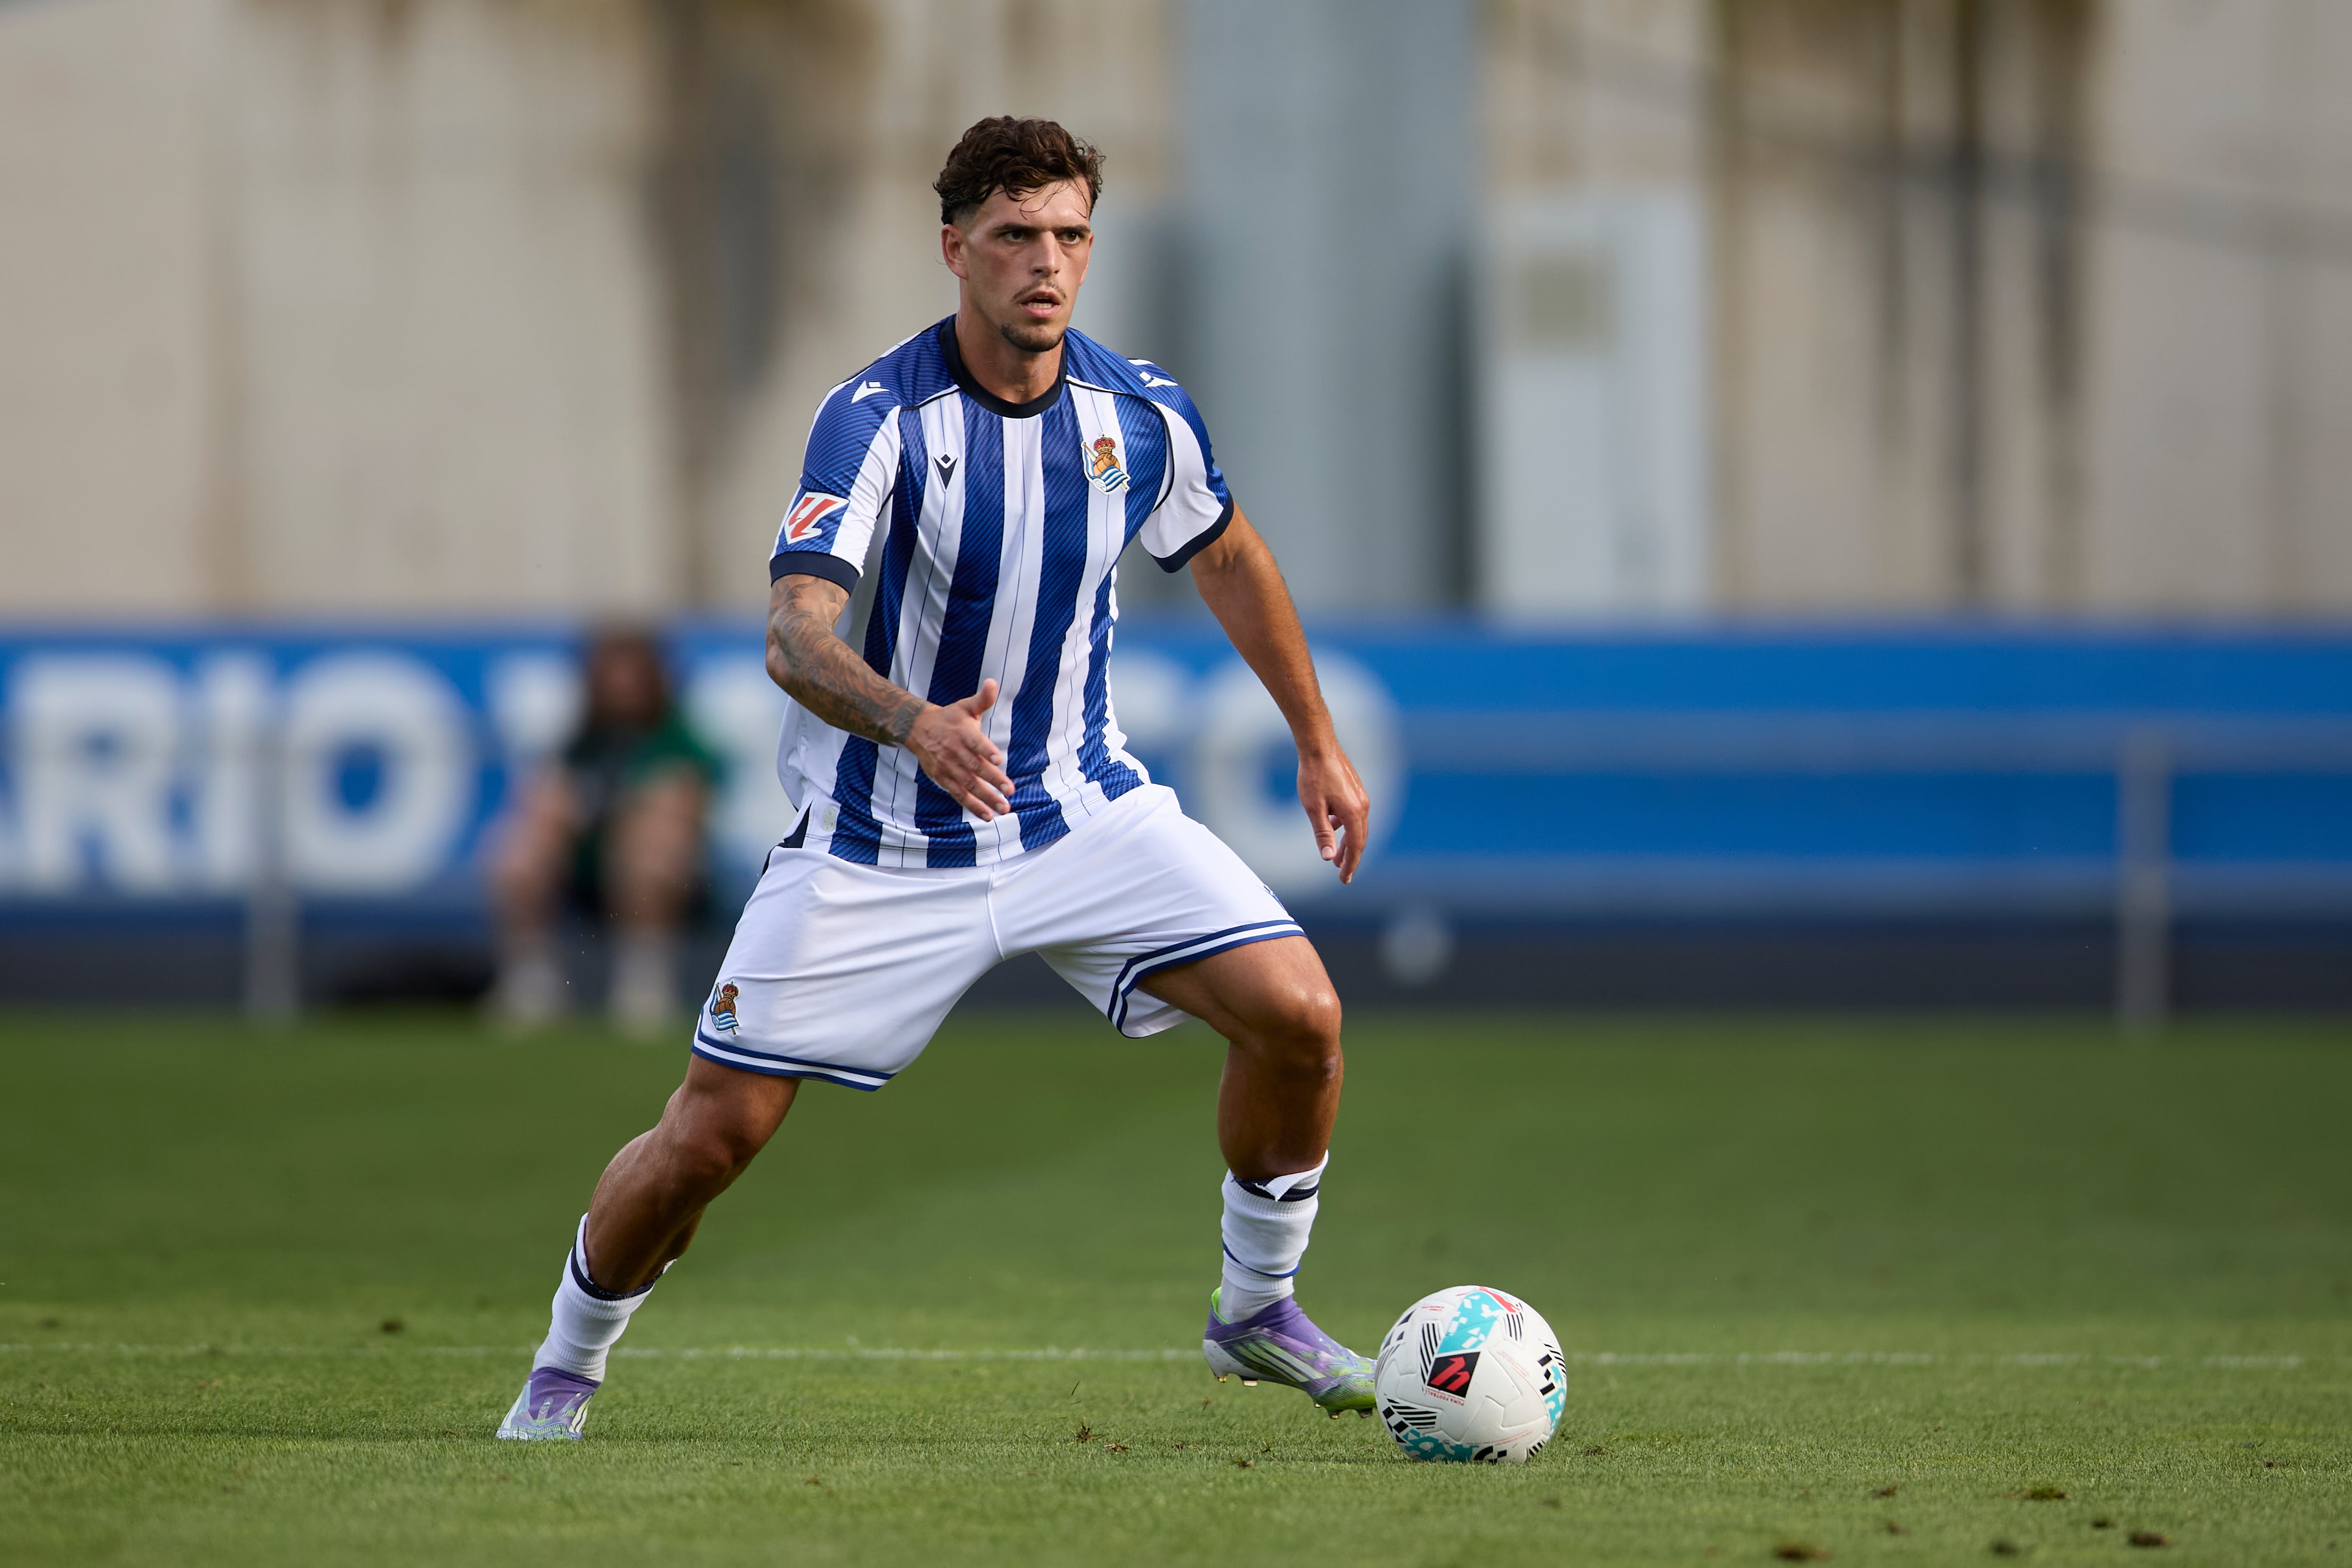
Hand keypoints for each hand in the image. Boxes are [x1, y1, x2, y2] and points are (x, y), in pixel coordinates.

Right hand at [905, 679, 1013, 820]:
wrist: (917, 729)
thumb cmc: (950, 718)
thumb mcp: (965, 706)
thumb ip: (983, 698)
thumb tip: (993, 682)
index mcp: (962, 732)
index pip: (975, 742)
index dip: (986, 750)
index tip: (999, 759)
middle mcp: (954, 751)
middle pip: (975, 767)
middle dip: (993, 779)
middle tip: (1010, 790)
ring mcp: (948, 767)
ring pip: (969, 784)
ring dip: (986, 797)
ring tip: (1003, 808)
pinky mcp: (943, 779)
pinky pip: (959, 794)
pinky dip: (972, 805)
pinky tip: (987, 815)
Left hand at [1296, 739, 1369, 883]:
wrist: (1319, 745)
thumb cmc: (1313, 776)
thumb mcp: (1313, 808)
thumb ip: (1323, 834)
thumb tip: (1329, 858)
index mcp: (1354, 812)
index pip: (1356, 846)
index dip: (1351, 865)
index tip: (1344, 879)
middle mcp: (1362, 805)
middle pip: (1360, 838)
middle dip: (1351, 857)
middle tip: (1342, 873)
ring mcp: (1361, 796)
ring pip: (1358, 826)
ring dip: (1348, 842)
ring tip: (1337, 855)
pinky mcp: (1356, 789)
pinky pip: (1354, 814)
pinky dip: (1346, 826)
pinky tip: (1333, 826)